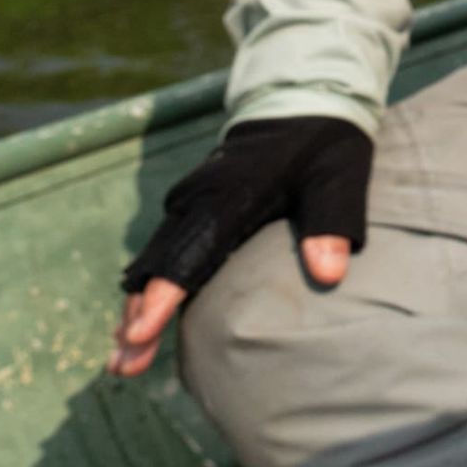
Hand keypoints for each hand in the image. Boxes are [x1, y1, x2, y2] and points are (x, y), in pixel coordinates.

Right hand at [109, 116, 372, 377]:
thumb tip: (329, 274)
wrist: (299, 101)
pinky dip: (151, 290)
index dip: (164, 297)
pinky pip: (164, 255)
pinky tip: (142, 324)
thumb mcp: (340, 176)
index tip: (139, 333)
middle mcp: (198, 200)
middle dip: (140, 317)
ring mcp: (190, 203)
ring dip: (138, 309)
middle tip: (125, 366)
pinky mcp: (192, 210)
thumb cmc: (324, 143)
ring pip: (154, 263)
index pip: (190, 253)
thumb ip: (332, 223)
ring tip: (126, 361)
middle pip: (160, 266)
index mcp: (230, 194)